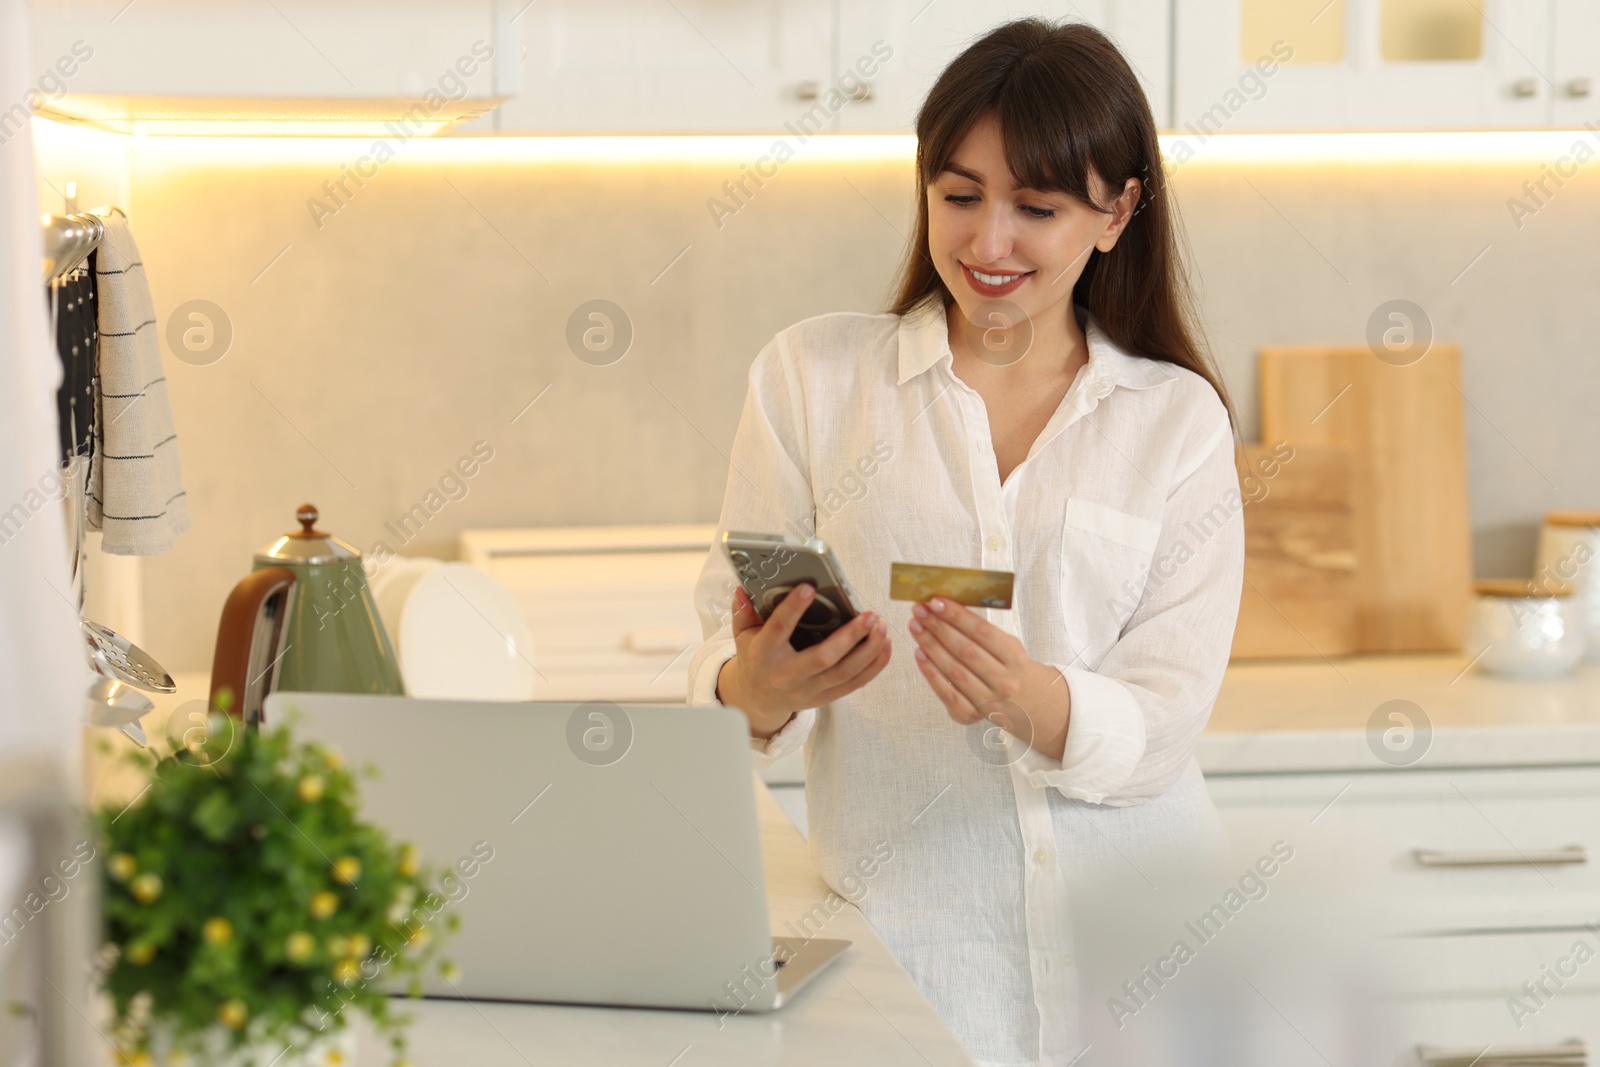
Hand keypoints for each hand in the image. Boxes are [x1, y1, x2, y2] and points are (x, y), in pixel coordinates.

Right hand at [716, 584, 891, 738]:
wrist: (757, 698)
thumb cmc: (755, 658)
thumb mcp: (743, 635)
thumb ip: (744, 612)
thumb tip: (743, 589)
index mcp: (764, 655)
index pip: (778, 630)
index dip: (793, 609)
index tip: (809, 587)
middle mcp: (787, 675)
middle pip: (823, 658)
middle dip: (850, 636)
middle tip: (869, 615)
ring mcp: (808, 689)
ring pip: (844, 673)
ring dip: (868, 650)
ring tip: (882, 627)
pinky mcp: (824, 697)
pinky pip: (854, 684)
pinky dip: (874, 667)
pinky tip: (886, 647)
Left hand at [908, 597, 1070, 759]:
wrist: (1019, 701)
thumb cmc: (1005, 665)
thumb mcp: (1004, 644)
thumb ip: (978, 629)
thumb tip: (943, 606)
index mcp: (1015, 658)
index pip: (982, 631)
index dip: (956, 615)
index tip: (935, 601)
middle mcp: (1004, 682)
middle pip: (964, 650)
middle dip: (938, 627)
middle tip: (919, 611)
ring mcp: (987, 701)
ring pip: (953, 670)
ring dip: (930, 646)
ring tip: (916, 627)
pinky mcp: (969, 715)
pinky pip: (945, 692)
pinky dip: (930, 672)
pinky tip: (919, 654)